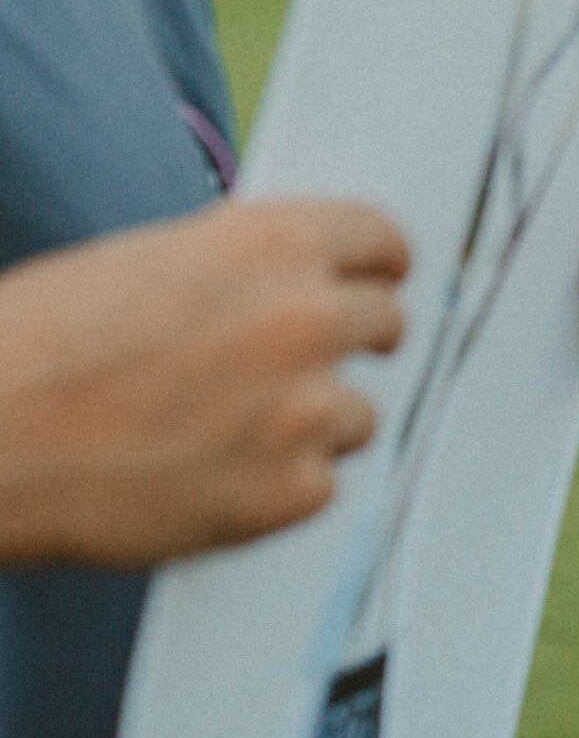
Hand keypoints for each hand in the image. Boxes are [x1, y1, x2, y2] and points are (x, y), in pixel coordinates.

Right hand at [0, 199, 408, 566]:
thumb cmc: (34, 350)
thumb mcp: (147, 263)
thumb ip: (241, 268)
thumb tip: (297, 280)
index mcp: (272, 245)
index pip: (382, 244)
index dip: (370, 271)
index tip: (370, 287)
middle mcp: (307, 318)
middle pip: (384, 326)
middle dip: (338, 347)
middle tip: (282, 372)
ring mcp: (306, 409)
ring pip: (357, 414)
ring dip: (308, 425)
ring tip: (217, 434)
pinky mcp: (289, 492)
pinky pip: (319, 485)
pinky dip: (274, 488)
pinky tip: (206, 478)